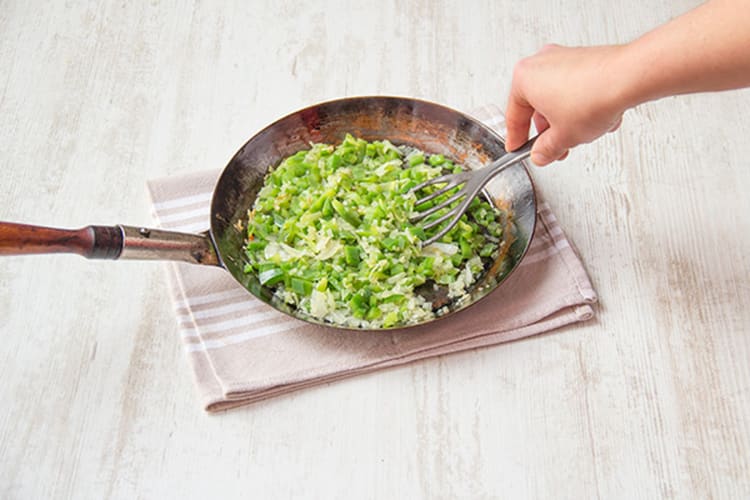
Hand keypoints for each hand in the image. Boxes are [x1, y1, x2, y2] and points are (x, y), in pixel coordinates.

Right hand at [505, 44, 628, 165]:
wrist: (628, 78)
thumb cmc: (592, 97)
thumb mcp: (562, 137)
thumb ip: (546, 149)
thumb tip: (542, 154)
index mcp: (524, 78)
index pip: (514, 116)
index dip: (516, 139)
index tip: (517, 148)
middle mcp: (541, 62)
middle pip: (537, 106)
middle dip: (548, 131)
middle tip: (553, 148)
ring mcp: (564, 57)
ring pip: (558, 98)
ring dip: (566, 120)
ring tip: (580, 134)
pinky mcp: (586, 58)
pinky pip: (576, 88)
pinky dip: (582, 105)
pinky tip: (595, 119)